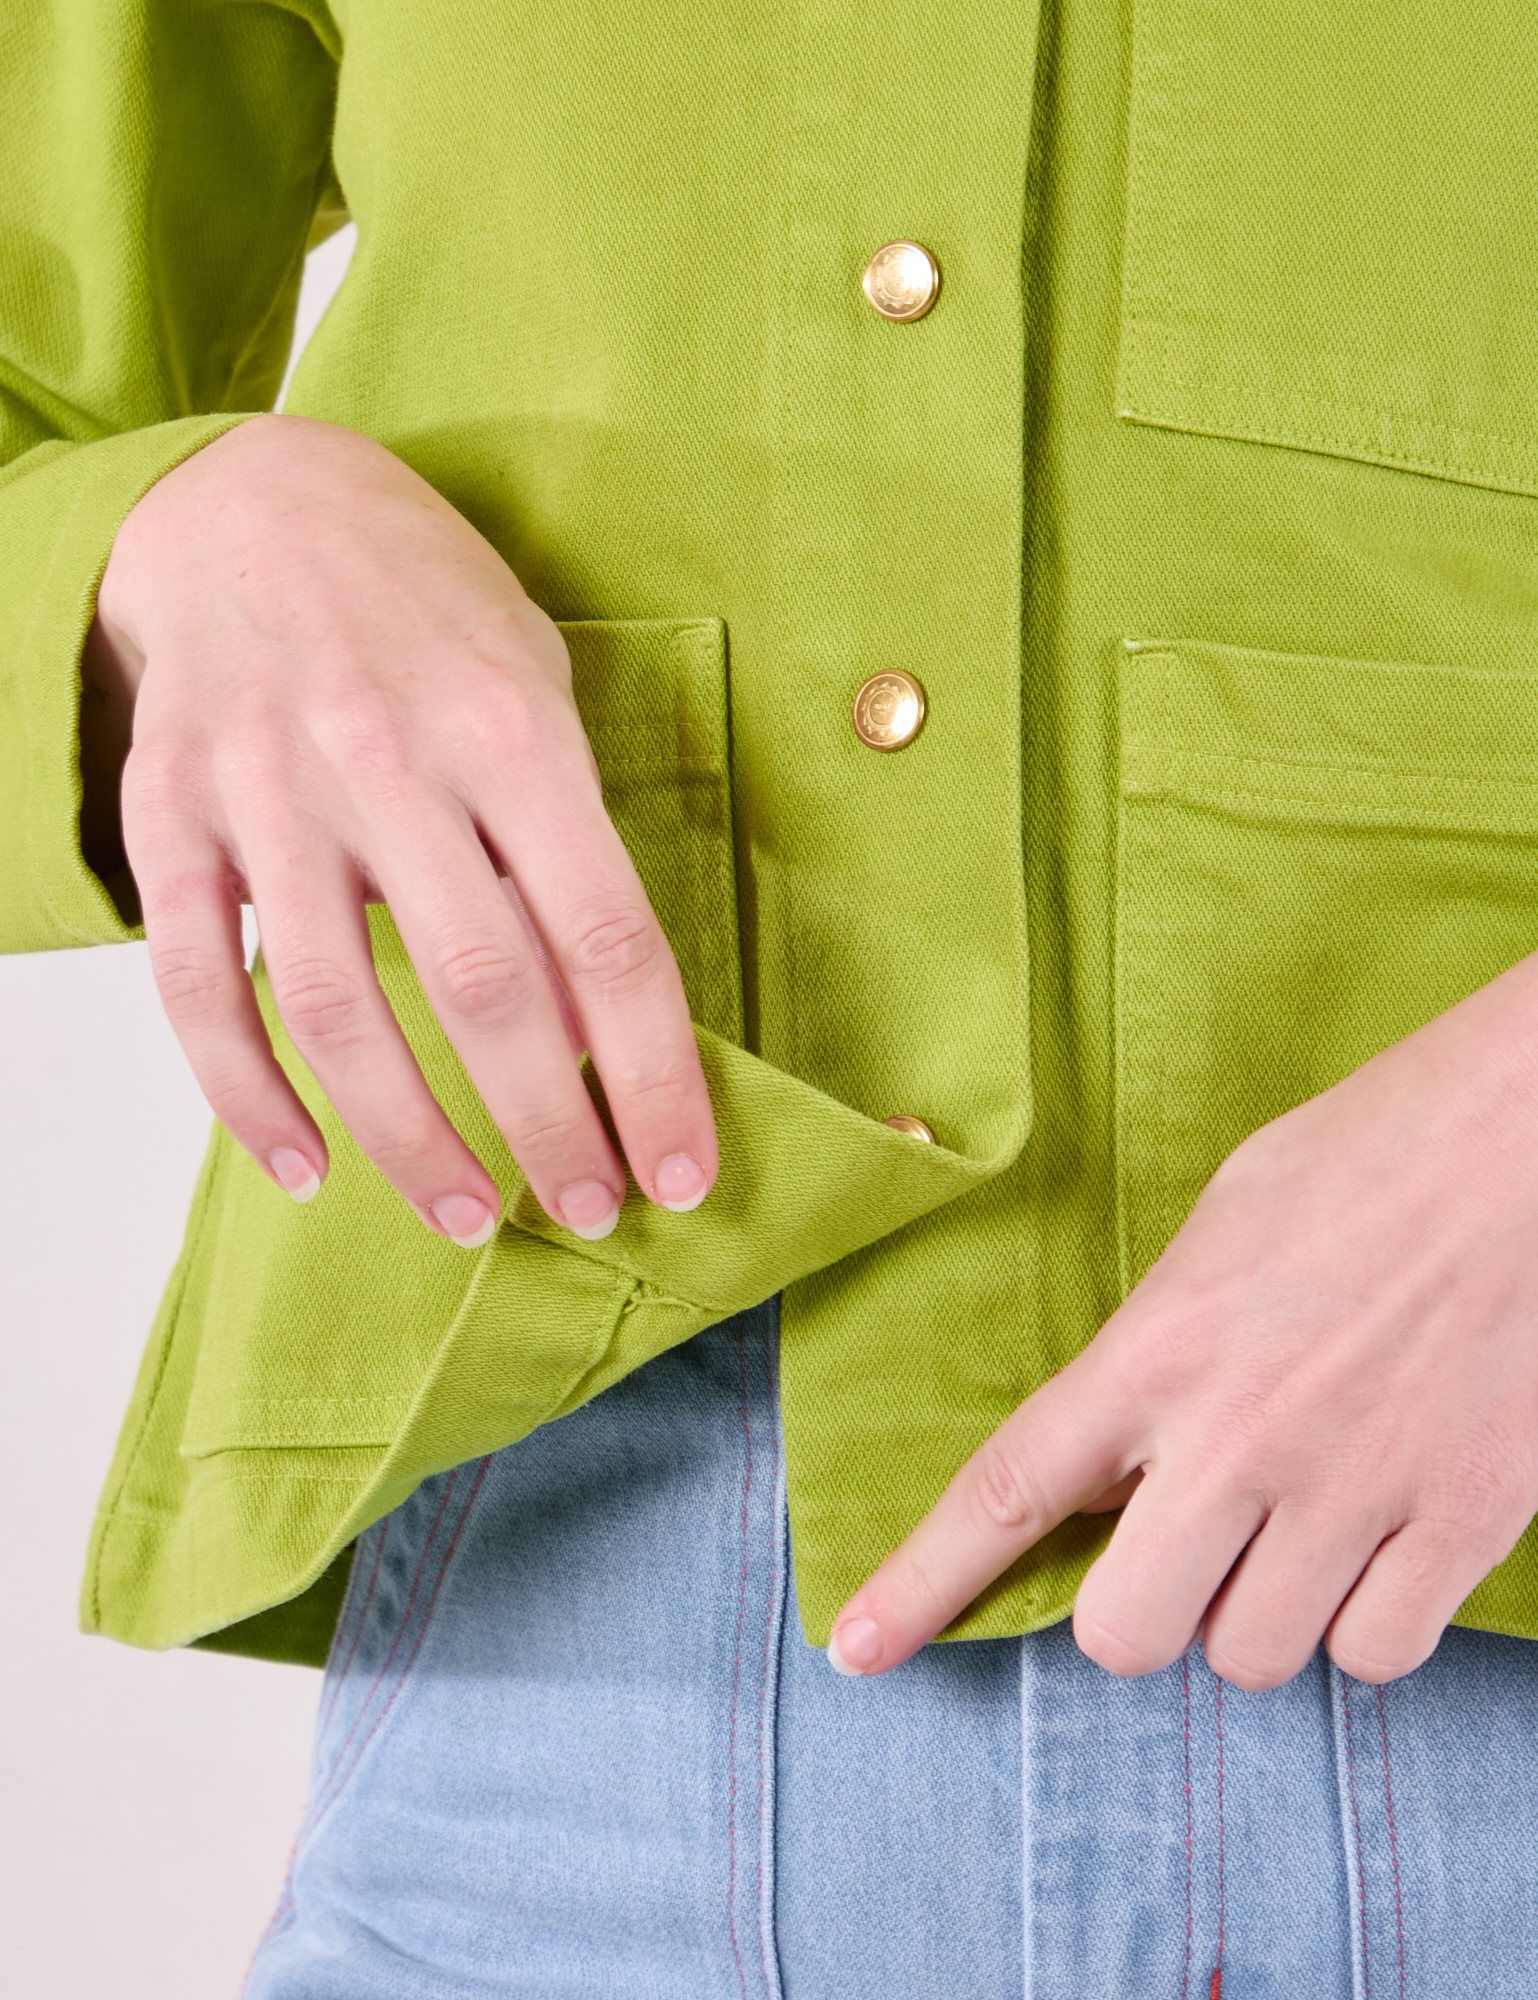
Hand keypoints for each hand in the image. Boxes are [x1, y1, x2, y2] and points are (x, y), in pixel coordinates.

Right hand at [85, 414, 716, 1243]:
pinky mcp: (168, 815)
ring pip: (340, 1011)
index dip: (656, 1072)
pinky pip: (198, 986)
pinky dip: (248, 1096)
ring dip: (413, 1142)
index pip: (607, 936)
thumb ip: (564, 849)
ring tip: (471, 1216)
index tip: (681, 1170)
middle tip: (588, 1211)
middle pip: (485, 990)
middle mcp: (385, 758)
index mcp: (511, 727)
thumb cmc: (427, 611)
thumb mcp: (535, 692)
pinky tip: (305, 1167)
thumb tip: (601, 1030)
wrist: (253, 503)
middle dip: (550, 1128)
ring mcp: (265, 788)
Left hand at [828, 952, 1537, 1687]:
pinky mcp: (1464, 1520)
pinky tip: (1378, 1545)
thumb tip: (1130, 1437)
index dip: (922, 1585)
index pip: (1008, 1491)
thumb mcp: (1221, 1225)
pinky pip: (1376, 1657)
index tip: (857, 1649)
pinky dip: (1366, 1626)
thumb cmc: (1374, 1150)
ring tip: (1299, 1522)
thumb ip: (1159, 1345)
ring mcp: (1354, 1488)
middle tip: (1180, 1550)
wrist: (1531, 1134)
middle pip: (1125, 1634)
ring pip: (1252, 1658)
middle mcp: (1238, 1437)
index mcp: (1158, 1349)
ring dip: (1258, 1613)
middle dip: (1138, 1613)